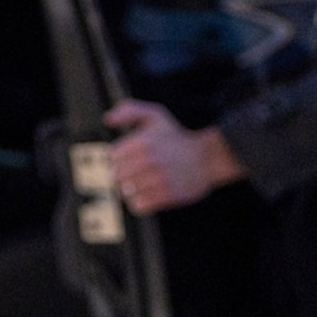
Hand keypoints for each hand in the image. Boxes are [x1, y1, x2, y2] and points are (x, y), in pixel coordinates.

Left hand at [104, 99, 246, 212]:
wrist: (208, 158)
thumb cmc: (177, 137)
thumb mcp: (155, 115)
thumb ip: (129, 111)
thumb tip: (108, 120)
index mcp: (142, 142)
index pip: (113, 157)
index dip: (118, 158)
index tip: (128, 158)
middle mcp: (149, 161)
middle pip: (117, 175)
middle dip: (124, 174)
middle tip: (134, 173)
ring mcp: (158, 180)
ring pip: (126, 191)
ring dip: (131, 189)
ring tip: (142, 183)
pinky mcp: (168, 196)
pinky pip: (139, 205)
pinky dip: (140, 203)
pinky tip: (148, 195)